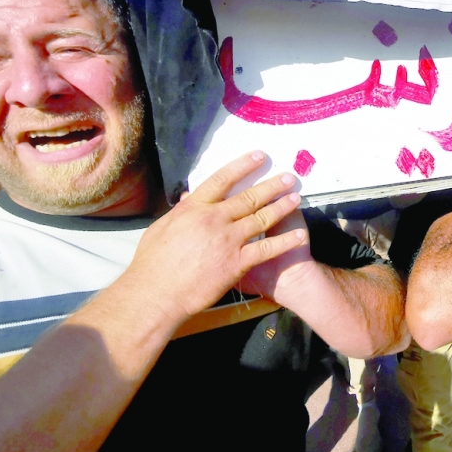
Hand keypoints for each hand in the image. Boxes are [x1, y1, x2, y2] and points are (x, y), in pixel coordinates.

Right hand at [118, 151, 305, 325]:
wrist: (156, 295)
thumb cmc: (152, 264)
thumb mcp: (161, 229)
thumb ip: (180, 212)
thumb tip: (189, 199)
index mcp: (194, 208)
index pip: (222, 179)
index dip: (243, 166)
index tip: (260, 157)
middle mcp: (213, 219)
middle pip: (248, 197)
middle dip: (271, 185)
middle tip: (287, 177)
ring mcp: (227, 240)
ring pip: (261, 218)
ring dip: (281, 206)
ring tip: (296, 197)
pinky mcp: (237, 262)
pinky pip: (266, 248)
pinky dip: (285, 241)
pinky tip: (299, 235)